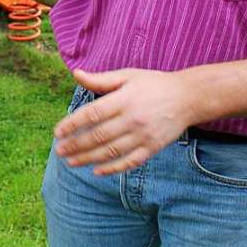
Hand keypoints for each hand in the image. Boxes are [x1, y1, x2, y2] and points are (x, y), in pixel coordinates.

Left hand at [53, 67, 191, 174]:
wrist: (187, 97)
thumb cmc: (153, 84)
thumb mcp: (127, 75)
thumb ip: (101, 79)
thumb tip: (76, 74)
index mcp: (124, 99)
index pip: (92, 115)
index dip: (72, 124)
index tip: (58, 132)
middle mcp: (132, 119)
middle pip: (98, 136)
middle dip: (76, 145)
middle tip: (59, 150)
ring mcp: (143, 136)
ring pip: (111, 152)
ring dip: (88, 159)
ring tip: (71, 162)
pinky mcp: (153, 148)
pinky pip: (129, 162)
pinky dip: (112, 169)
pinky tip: (97, 171)